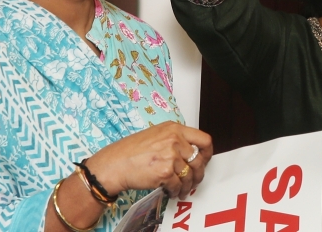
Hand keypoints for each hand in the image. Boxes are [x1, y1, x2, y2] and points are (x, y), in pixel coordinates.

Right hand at [84, 121, 212, 199]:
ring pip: (190, 175)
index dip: (207, 153)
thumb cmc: (130, 151)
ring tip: (182, 190)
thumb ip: (174, 139)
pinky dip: (176, 191)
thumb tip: (190, 152)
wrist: (114, 164)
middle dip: (198, 174)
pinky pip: (178, 185)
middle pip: (199, 160)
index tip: (205, 159)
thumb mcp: (156, 135)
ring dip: (187, 186)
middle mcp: (175, 140)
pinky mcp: (165, 172)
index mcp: (174, 128)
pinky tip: (171, 192)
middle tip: (194, 180)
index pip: (204, 139)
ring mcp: (171, 156)